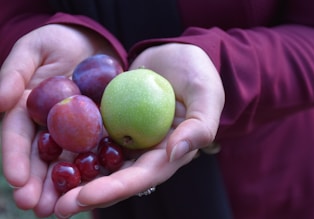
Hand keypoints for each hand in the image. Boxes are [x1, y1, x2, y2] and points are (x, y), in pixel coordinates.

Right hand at [0, 24, 118, 215]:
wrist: (93, 45)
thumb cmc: (59, 42)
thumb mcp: (34, 49)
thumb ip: (13, 73)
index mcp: (26, 109)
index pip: (17, 137)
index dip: (15, 158)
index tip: (17, 180)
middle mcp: (48, 125)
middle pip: (40, 157)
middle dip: (37, 183)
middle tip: (37, 208)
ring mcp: (74, 129)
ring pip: (66, 160)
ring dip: (63, 185)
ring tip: (61, 209)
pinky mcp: (98, 129)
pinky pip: (96, 149)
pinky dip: (94, 168)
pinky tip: (95, 186)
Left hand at [51, 43, 224, 217]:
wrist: (176, 54)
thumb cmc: (198, 73)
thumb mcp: (207, 95)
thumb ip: (200, 126)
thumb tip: (175, 153)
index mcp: (168, 151)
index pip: (143, 175)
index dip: (115, 188)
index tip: (85, 198)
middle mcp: (145, 150)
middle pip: (116, 176)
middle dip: (88, 193)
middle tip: (57, 207)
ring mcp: (126, 135)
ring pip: (99, 161)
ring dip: (74, 177)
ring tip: (45, 191)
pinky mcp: (111, 119)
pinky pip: (90, 133)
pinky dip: (72, 145)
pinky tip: (48, 153)